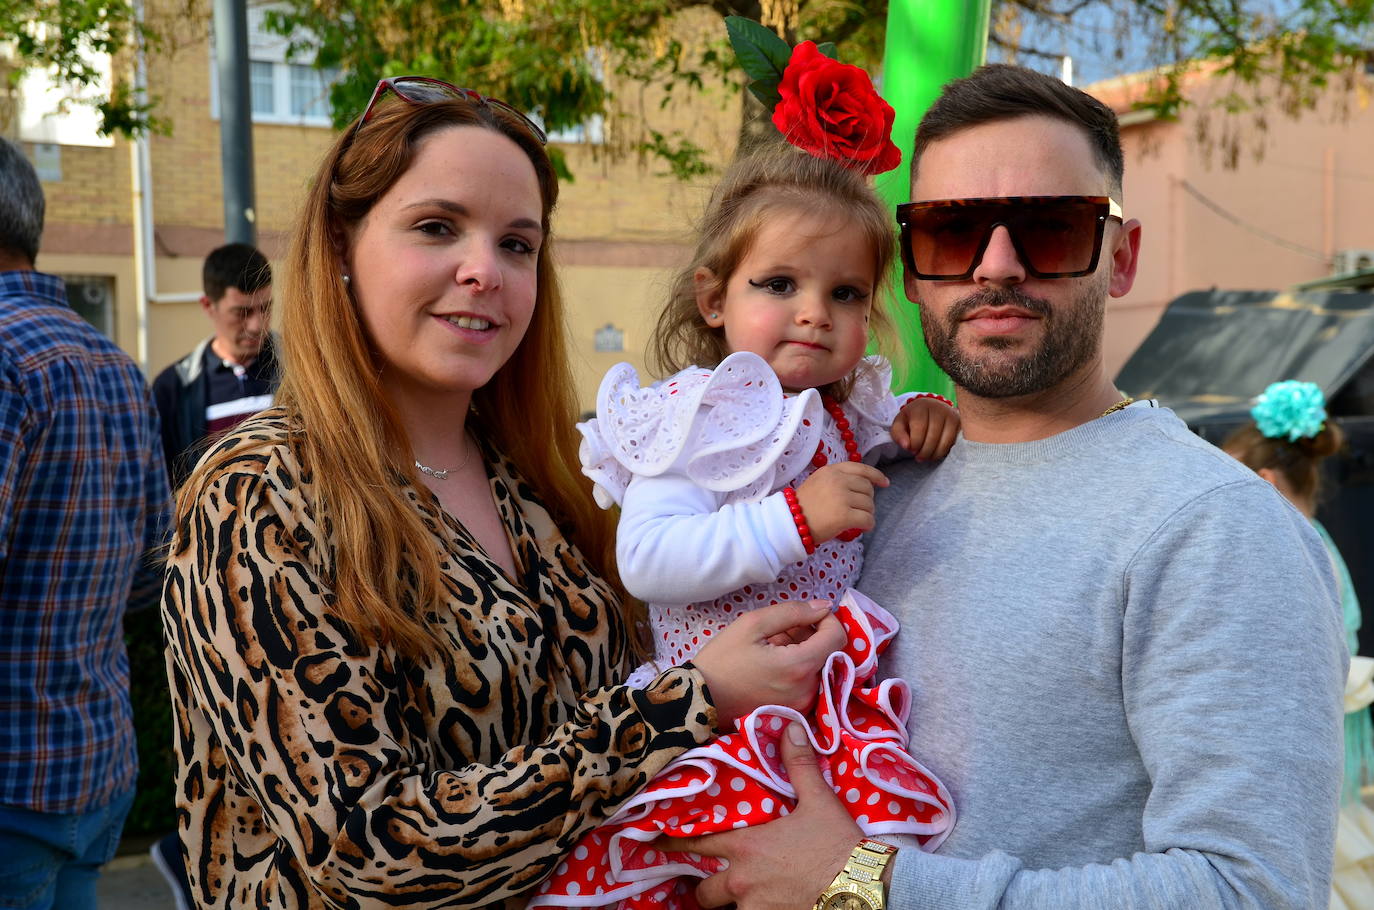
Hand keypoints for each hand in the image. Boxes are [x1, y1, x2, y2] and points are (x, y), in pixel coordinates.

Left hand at [675, 722, 864, 909]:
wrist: (863, 887)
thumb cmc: (838, 844)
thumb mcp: (819, 801)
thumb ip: (798, 765)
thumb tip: (789, 727)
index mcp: (747, 847)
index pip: (698, 843)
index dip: (675, 843)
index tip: (656, 842)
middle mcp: (742, 881)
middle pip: (704, 892)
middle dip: (705, 889)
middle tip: (709, 884)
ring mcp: (755, 908)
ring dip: (728, 907)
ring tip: (738, 901)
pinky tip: (765, 908)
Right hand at [693, 602, 844, 729]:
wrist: (699, 700)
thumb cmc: (722, 658)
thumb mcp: (753, 624)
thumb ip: (793, 612)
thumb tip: (824, 606)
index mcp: (799, 666)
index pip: (838, 637)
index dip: (828, 619)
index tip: (809, 614)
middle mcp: (808, 689)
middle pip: (829, 652)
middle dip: (812, 634)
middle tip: (783, 629)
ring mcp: (803, 704)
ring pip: (820, 666)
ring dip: (805, 651)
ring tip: (774, 645)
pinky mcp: (795, 711)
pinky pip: (809, 682)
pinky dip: (799, 668)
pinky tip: (775, 662)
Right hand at [794, 462, 887, 543]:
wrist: (788, 523)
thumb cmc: (803, 506)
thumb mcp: (818, 482)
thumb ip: (838, 480)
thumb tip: (864, 486)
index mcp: (831, 470)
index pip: (861, 468)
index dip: (876, 476)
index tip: (885, 483)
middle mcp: (837, 480)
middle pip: (867, 488)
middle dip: (867, 499)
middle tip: (858, 509)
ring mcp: (841, 497)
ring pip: (869, 504)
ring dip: (867, 513)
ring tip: (856, 520)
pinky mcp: (844, 515)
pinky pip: (868, 519)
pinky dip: (868, 524)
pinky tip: (862, 527)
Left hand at [891, 396, 959, 460]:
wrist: (929, 409)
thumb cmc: (912, 419)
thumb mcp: (900, 424)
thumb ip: (898, 434)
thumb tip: (905, 446)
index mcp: (921, 406)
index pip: (919, 427)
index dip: (915, 443)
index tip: (911, 450)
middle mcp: (938, 408)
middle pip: (933, 435)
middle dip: (925, 451)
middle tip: (919, 458)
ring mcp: (951, 415)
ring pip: (946, 440)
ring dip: (935, 453)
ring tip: (927, 457)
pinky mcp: (959, 423)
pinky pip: (954, 441)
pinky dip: (945, 451)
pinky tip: (937, 453)